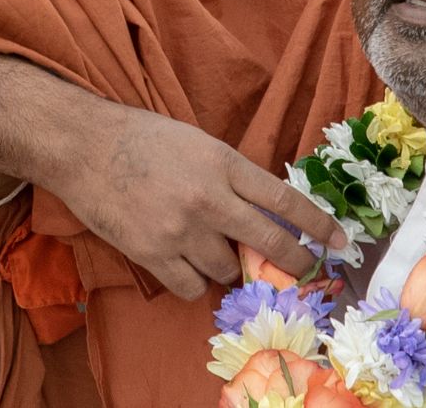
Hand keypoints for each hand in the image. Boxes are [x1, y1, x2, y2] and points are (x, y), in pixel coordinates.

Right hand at [51, 104, 350, 300]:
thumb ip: (231, 175)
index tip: (340, 242)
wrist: (85, 146)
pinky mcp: (153, 254)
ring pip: (227, 269)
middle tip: (303, 271)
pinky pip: (192, 287)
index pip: (284, 200)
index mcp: (223, 164)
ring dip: (227, 266)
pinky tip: (185, 264)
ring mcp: (181, 230)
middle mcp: (209, 199)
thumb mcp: (198, 143)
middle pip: (269, 242)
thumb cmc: (142, 138)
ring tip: (209, 249)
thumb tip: (264, 210)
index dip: (317, 224)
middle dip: (294, 263)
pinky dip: (194, 281)